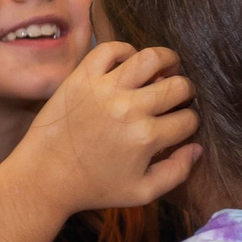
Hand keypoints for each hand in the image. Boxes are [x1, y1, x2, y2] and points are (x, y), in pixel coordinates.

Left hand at [2, 42, 200, 217]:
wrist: (43, 178)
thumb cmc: (93, 188)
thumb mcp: (141, 193)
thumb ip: (176, 172)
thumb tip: (198, 147)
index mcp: (146, 139)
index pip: (188, 119)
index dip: (189, 123)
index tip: (179, 124)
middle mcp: (129, 109)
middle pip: (179, 86)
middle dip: (185, 92)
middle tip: (177, 97)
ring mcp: (104, 89)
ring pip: (152, 58)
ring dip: (167, 61)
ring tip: (165, 70)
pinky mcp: (81, 77)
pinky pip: (110, 48)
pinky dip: (125, 51)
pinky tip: (128, 66)